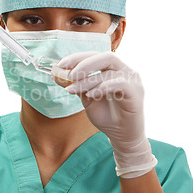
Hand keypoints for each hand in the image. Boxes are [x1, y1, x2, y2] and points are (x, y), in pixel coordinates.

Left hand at [52, 51, 156, 177]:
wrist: (121, 137)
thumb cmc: (107, 116)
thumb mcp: (87, 98)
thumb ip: (76, 85)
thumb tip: (56, 74)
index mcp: (115, 69)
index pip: (97, 55)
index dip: (78, 57)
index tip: (61, 64)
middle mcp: (126, 72)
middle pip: (107, 56)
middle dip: (84, 63)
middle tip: (69, 75)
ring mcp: (133, 82)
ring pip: (109, 72)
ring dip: (87, 81)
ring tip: (73, 90)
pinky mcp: (136, 94)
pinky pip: (120, 83)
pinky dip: (103, 87)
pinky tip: (91, 95)